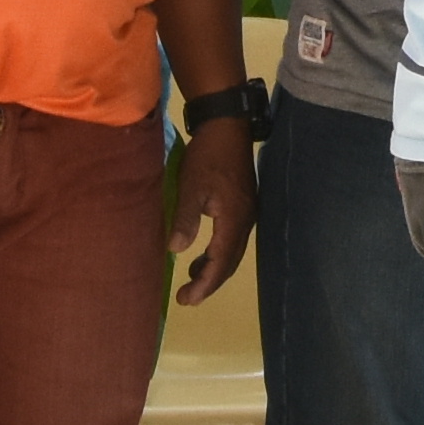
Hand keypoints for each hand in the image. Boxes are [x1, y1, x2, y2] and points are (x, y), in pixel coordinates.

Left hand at [169, 119, 258, 303]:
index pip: (221, 262)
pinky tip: (203, 253)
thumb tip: (177, 250)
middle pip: (230, 262)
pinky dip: (217, 253)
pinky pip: (232, 239)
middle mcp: (246, 221)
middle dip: (210, 282)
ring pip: (232, 252)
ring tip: (192, 280)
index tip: (186, 299)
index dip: (204, 284)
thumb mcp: (191, 186)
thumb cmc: (208, 155)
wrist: (227, 126)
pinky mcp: (242, 205)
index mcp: (234, 219)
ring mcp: (247, 213)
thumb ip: (186, 219)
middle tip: (188, 298)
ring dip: (214, 269)